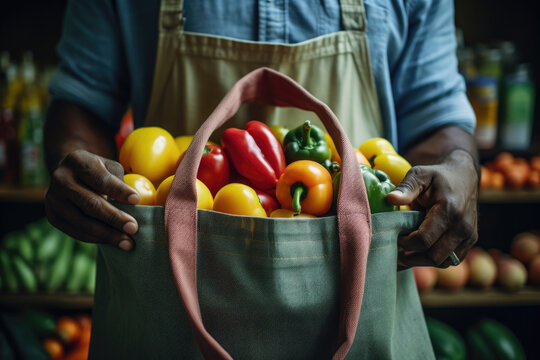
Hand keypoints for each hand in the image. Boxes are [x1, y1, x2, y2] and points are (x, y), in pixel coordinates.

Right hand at [45, 149, 139, 250]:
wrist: (69, 174)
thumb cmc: (98, 171)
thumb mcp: (109, 167)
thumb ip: (119, 182)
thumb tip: (133, 204)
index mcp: (77, 161)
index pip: (100, 179)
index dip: (118, 190)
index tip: (136, 200)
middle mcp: (60, 178)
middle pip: (90, 203)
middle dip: (114, 218)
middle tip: (133, 228)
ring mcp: (53, 198)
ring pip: (82, 221)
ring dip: (107, 234)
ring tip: (127, 242)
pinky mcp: (52, 216)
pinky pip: (75, 232)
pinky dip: (96, 238)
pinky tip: (112, 241)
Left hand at [386, 149, 478, 267]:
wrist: (464, 177)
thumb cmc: (438, 176)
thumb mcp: (420, 175)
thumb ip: (406, 187)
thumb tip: (390, 199)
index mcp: (449, 210)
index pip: (424, 240)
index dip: (406, 243)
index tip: (396, 237)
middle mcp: (462, 226)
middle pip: (434, 256)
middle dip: (413, 257)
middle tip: (398, 252)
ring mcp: (469, 235)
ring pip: (444, 262)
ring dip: (423, 262)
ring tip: (407, 254)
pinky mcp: (471, 240)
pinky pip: (452, 260)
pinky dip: (435, 260)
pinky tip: (421, 253)